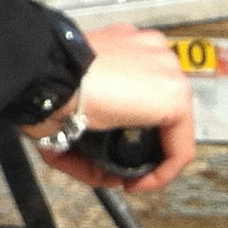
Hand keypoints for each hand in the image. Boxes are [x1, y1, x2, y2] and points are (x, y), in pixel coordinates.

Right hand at [25, 24, 195, 192]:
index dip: (130, 127)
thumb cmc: (47, 82)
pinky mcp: (175, 96)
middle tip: (119, 166)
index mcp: (124, 44)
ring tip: (128, 178)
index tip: (111, 147)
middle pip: (159, 109)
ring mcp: (166, 69)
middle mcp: (150, 50)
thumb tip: (104, 174)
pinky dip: (163, 171)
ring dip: (151, 159)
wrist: (47, 75)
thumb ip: (89, 133)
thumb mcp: (69, 103)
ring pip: (172, 128)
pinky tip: (138, 183)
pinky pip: (180, 147)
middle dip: (140, 141)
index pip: (142, 89)